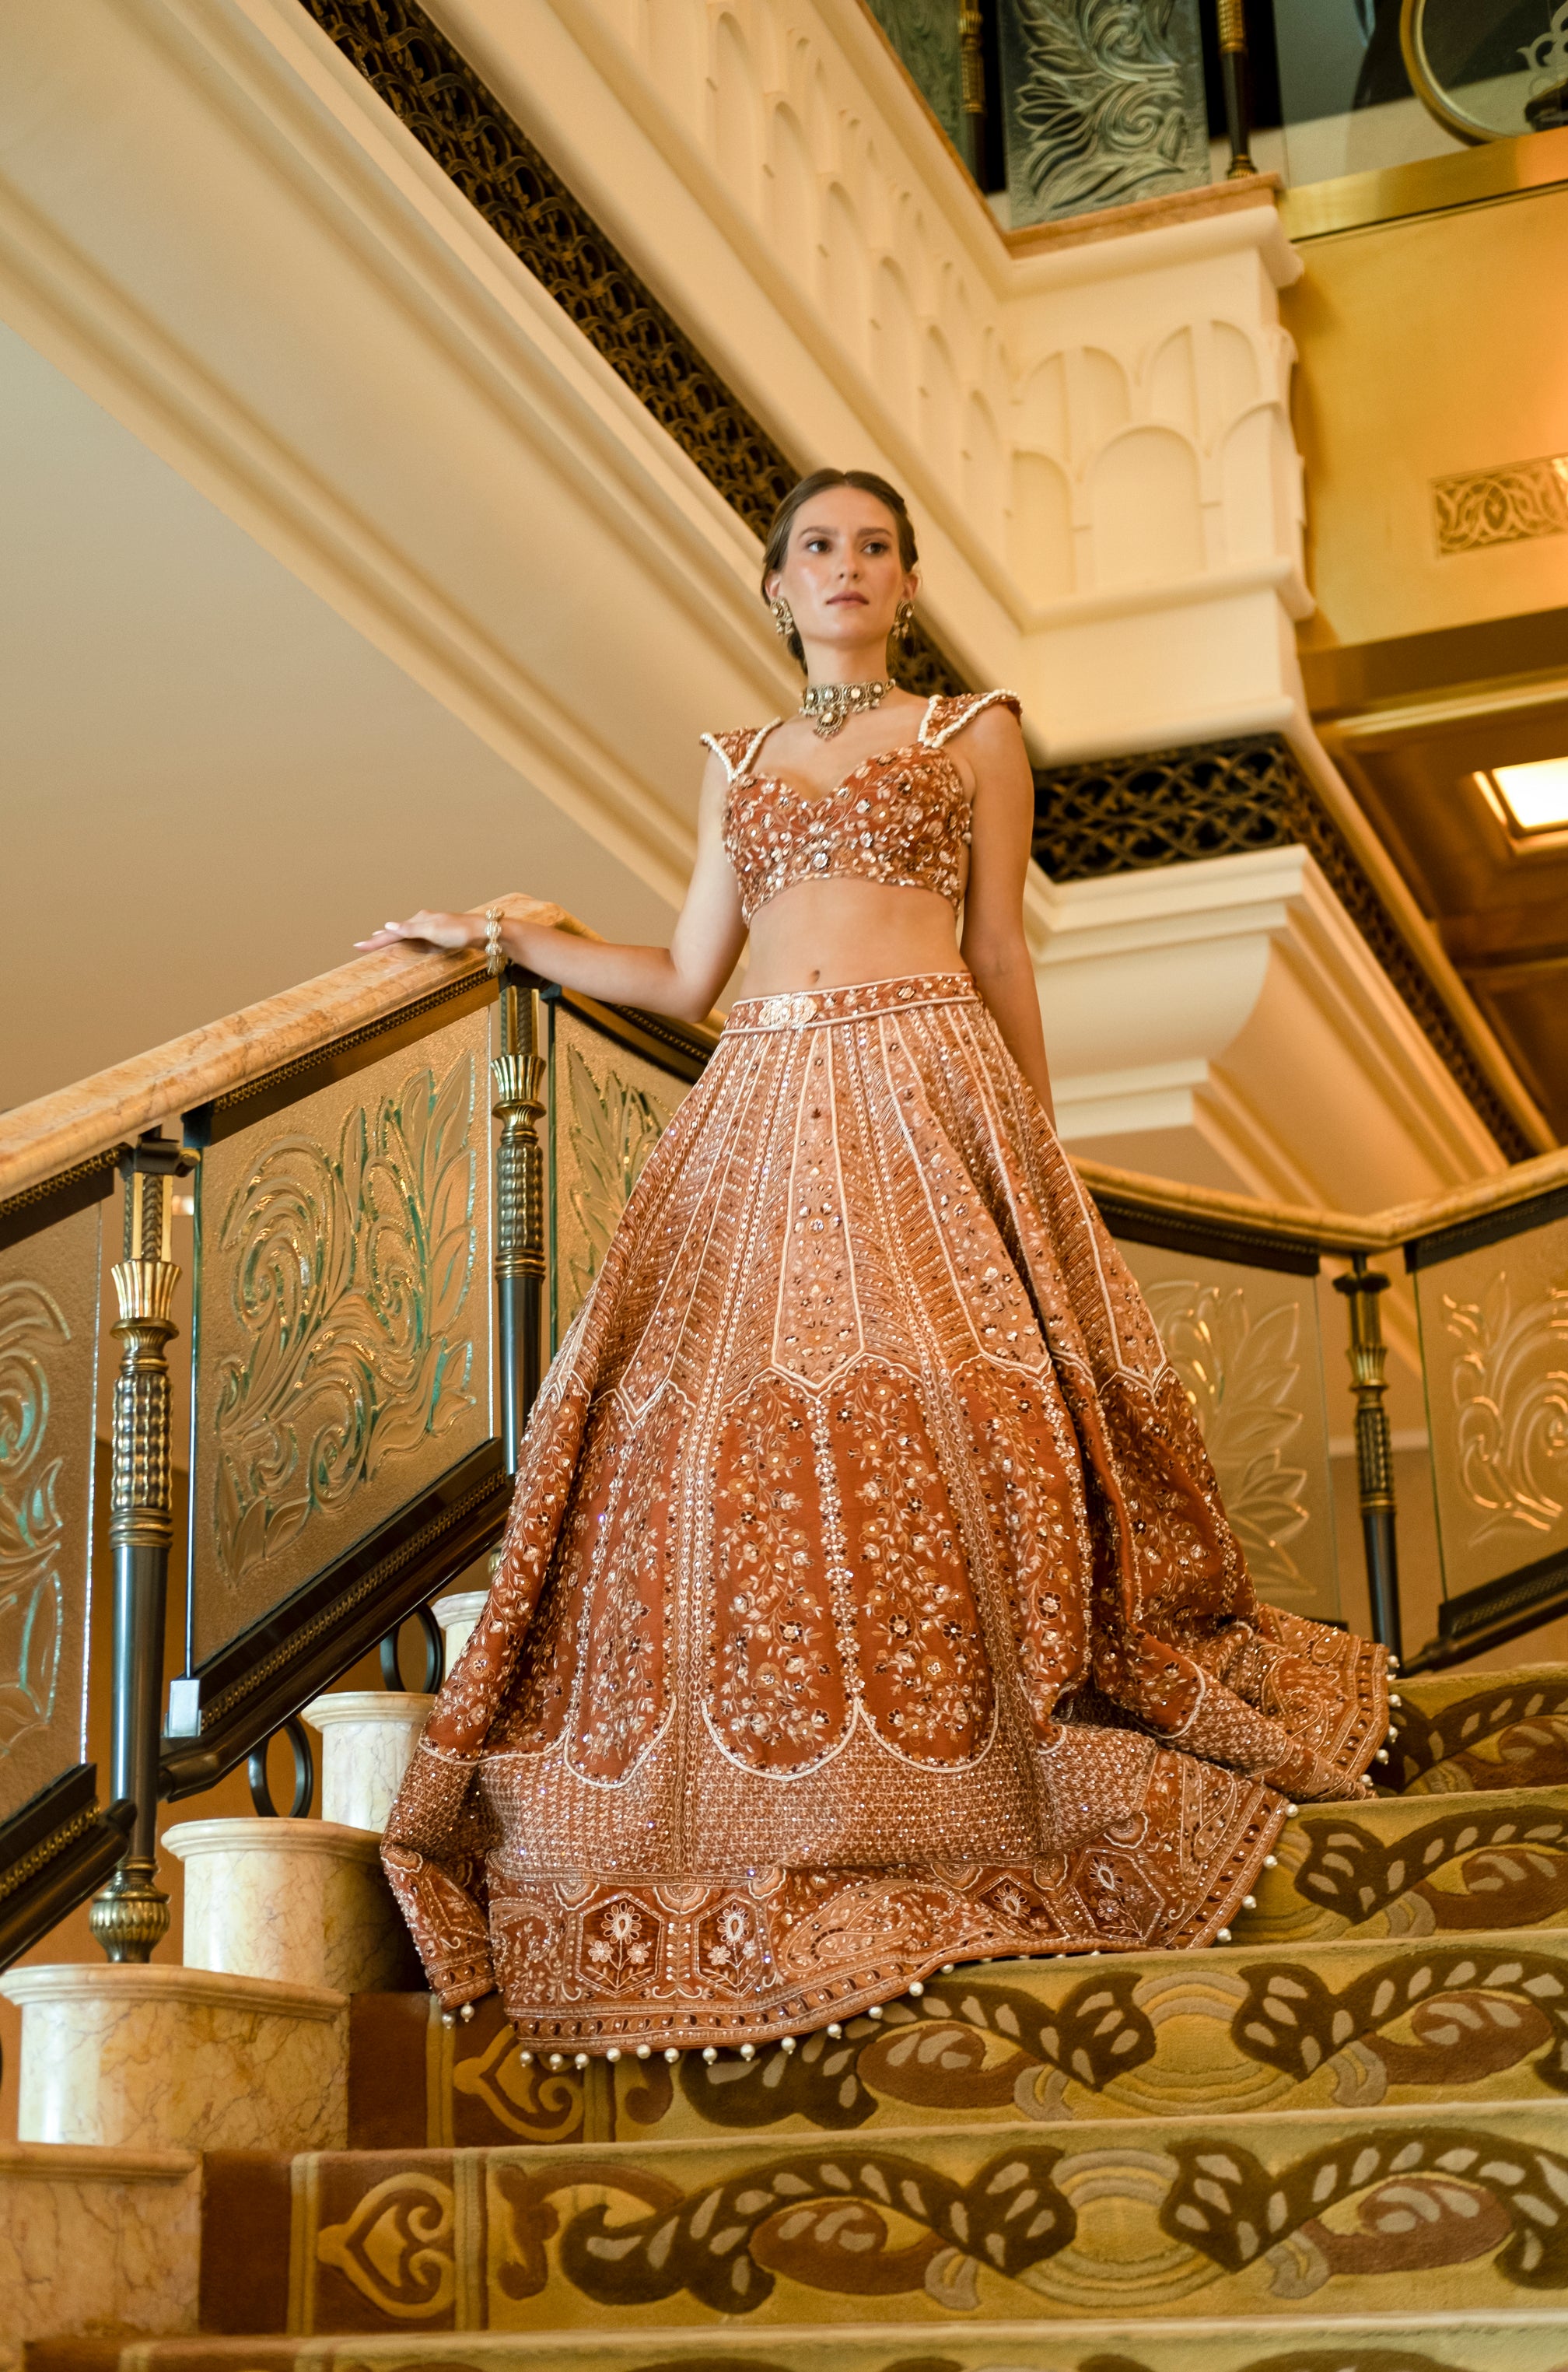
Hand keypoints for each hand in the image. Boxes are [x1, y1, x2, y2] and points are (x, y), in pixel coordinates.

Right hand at [355, 910, 479, 953]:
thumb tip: (388, 926)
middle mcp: (424, 922)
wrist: (485, 932)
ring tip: (379, 939)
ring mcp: (433, 928)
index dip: (375, 940)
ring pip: (407, 934)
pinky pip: (418, 938)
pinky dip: (407, 940)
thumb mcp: (432, 931)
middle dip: (380, 938)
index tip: (358, 946)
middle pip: (397, 932)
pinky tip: (408, 942)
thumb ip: (410, 930)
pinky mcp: (441, 935)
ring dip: (392, 938)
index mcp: (419, 920)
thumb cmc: (459, 932)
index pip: (392, 933)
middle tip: (363, 944)